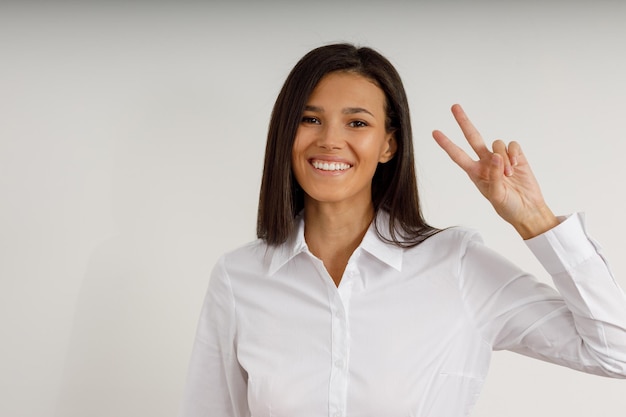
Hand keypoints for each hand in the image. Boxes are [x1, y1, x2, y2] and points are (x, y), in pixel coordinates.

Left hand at [432, 104, 558, 238]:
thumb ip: (493, 176)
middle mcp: (485, 162)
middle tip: (454, 107)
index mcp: (475, 172)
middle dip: (464, 122)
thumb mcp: (496, 195)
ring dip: (504, 159)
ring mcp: (501, 158)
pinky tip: (517, 165)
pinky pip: (512, 145)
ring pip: (497, 144)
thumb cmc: (509, 207)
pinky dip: (514, 153)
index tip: (435, 133)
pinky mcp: (517, 156)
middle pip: (473, 137)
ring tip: (509, 175)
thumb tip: (495, 156)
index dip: (447, 144)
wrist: (528, 209)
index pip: (458, 155)